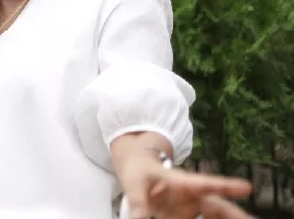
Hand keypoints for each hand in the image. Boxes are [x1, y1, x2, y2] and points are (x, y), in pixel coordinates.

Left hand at [119, 152, 252, 218]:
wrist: (138, 166)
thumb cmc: (139, 170)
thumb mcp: (133, 182)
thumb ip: (137, 201)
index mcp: (180, 181)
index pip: (204, 184)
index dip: (224, 186)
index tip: (247, 187)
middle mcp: (190, 195)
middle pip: (217, 206)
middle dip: (236, 214)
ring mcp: (189, 207)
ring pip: (215, 215)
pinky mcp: (184, 216)